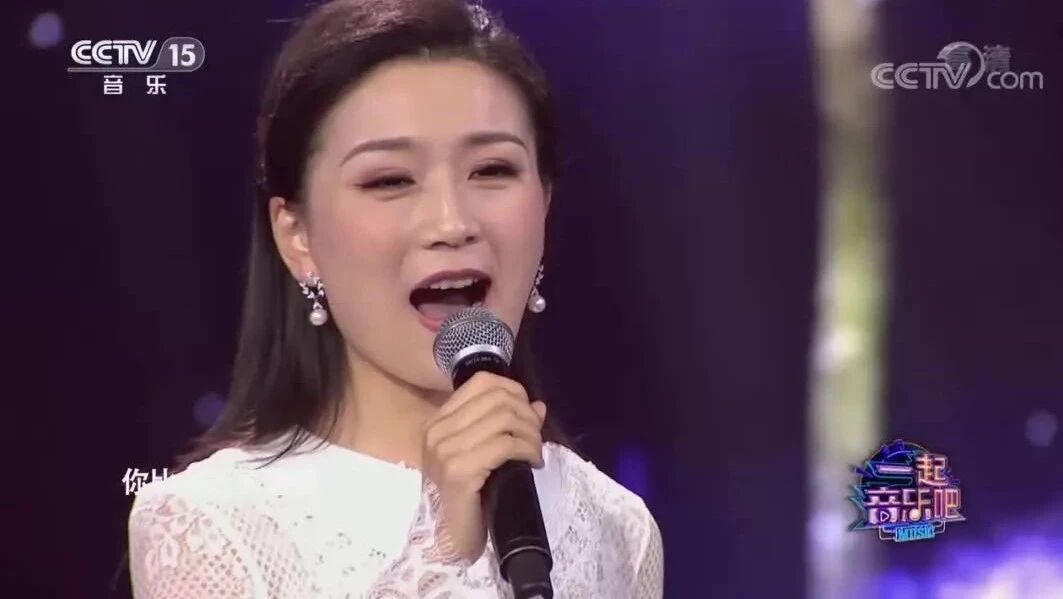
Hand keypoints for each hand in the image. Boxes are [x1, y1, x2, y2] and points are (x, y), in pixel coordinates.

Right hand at [421, 371, 546, 562]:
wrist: (456, 536)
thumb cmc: (471, 495)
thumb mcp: (486, 452)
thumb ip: (506, 425)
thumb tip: (538, 406)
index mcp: (438, 422)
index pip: (482, 382)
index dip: (514, 391)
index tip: (529, 413)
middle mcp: (436, 431)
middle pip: (497, 399)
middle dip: (527, 416)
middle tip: (537, 438)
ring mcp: (445, 450)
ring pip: (504, 419)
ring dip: (531, 435)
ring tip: (536, 452)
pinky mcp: (458, 470)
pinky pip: (505, 445)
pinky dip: (527, 450)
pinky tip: (533, 462)